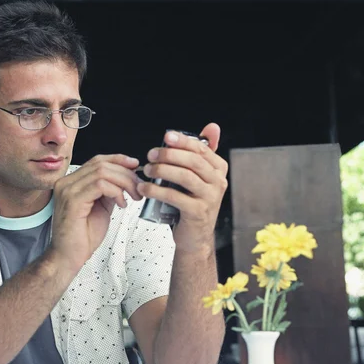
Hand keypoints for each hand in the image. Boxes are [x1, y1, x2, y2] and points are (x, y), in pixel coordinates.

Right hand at [49, 154, 142, 272]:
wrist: (69, 256)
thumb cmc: (83, 236)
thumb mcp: (101, 207)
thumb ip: (110, 191)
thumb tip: (125, 179)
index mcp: (72, 182)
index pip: (96, 161)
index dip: (118, 159)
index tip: (135, 165)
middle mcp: (66, 182)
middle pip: (101, 164)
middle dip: (125, 173)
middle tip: (139, 188)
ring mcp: (67, 190)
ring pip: (102, 172)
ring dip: (124, 182)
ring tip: (133, 196)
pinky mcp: (72, 200)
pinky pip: (99, 185)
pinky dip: (116, 192)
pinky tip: (121, 204)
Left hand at [137, 123, 227, 252]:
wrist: (195, 237)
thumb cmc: (192, 203)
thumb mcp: (199, 177)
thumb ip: (202, 153)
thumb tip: (212, 126)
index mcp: (219, 169)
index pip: (201, 149)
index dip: (183, 141)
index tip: (166, 136)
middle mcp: (218, 182)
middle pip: (193, 161)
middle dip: (169, 154)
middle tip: (151, 154)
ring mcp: (210, 198)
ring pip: (185, 177)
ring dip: (162, 170)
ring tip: (147, 169)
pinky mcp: (197, 212)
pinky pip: (175, 196)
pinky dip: (157, 190)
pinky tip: (145, 188)